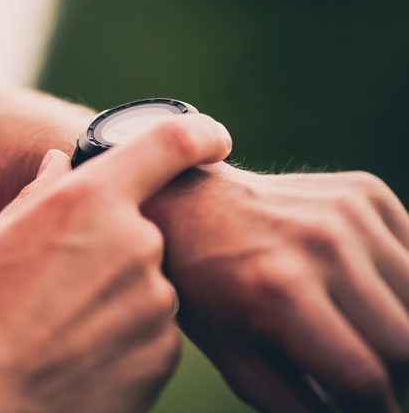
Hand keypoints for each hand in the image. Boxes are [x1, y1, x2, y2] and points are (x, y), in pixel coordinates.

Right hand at [0, 115, 231, 412]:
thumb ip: (41, 192)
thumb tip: (59, 163)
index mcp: (94, 200)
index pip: (170, 144)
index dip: (200, 135)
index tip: (213, 139)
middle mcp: (139, 243)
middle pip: (146, 232)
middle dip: (114, 247)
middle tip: (68, 277)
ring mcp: (156, 303)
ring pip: (149, 286)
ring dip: (118, 295)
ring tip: (66, 323)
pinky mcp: (161, 356)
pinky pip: (152, 332)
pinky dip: (125, 338)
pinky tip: (80, 352)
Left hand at [145, 164, 408, 412]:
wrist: (194, 207)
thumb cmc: (209, 291)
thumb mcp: (236, 360)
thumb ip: (298, 408)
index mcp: (282, 291)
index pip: (365, 377)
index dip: (376, 412)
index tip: (370, 412)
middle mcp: (320, 243)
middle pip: (405, 343)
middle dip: (395, 380)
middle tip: (366, 382)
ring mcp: (346, 209)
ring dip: (400, 334)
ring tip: (367, 342)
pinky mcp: (364, 191)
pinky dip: (401, 289)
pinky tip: (366, 295)